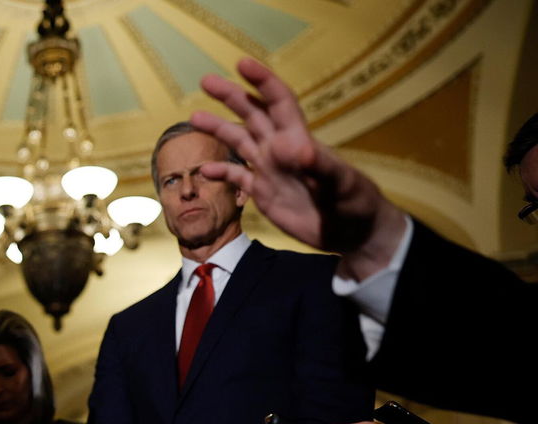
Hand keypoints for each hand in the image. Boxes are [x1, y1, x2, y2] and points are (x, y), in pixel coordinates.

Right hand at [190, 59, 407, 280]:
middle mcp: (281, 149)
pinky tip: (203, 171)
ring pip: (240, 141)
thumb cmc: (355, 203)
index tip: (242, 65)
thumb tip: (294, 148)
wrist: (352, 233)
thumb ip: (319, 165)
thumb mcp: (342, 184)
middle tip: (206, 81)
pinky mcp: (264, 193)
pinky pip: (238, 178)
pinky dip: (220, 173)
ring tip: (194, 117)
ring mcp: (271, 170)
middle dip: (231, 96)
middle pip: (253, 115)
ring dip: (218, 129)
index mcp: (299, 140)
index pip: (279, 103)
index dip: (262, 82)